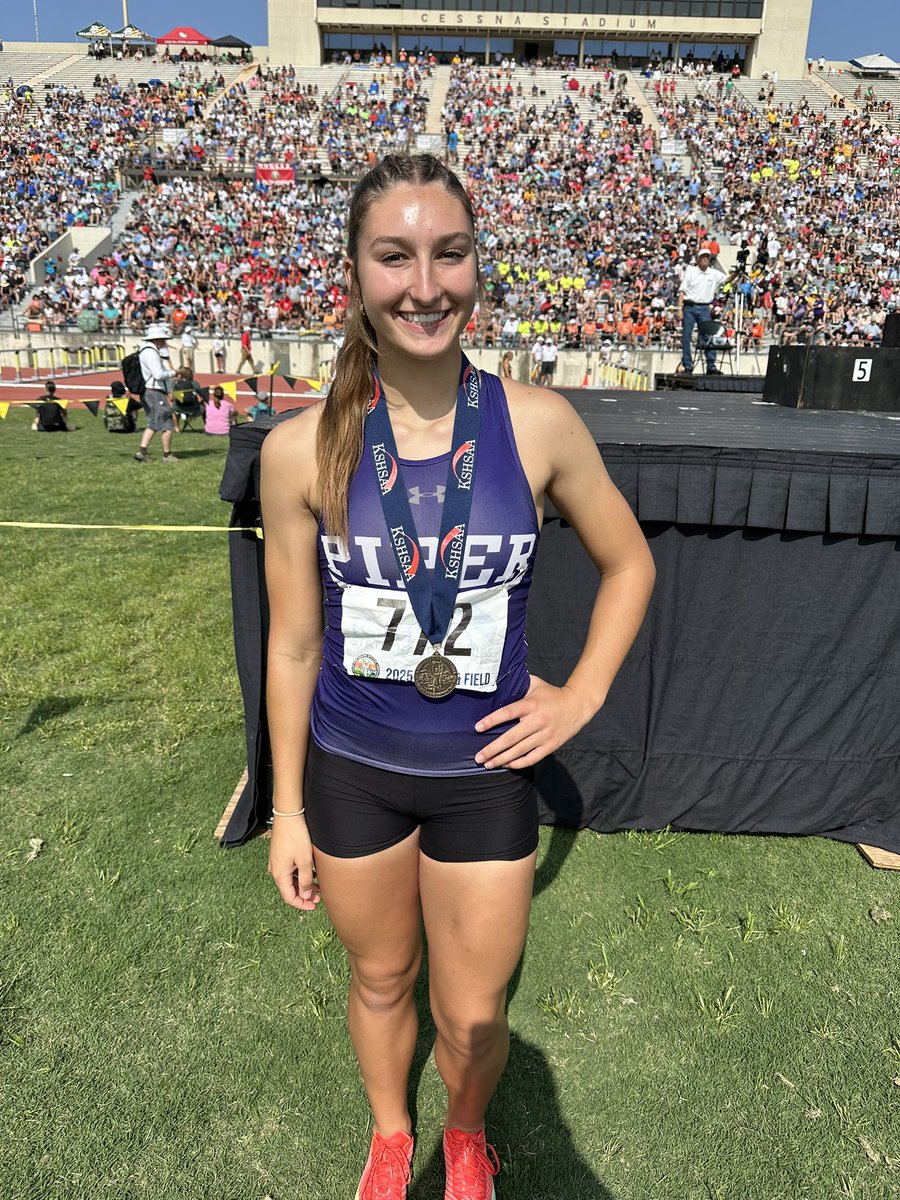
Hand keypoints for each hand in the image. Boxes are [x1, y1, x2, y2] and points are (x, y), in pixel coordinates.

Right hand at [267, 816, 320, 911]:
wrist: (288, 815)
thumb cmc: (296, 836)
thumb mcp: (305, 861)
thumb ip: (305, 880)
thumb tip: (305, 895)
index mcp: (279, 874)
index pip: (289, 897)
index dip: (302, 904)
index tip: (314, 906)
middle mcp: (275, 870)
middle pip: (289, 889)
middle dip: (304, 895)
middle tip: (318, 897)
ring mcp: (277, 862)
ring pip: (290, 880)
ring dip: (303, 884)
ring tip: (319, 886)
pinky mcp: (281, 855)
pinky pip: (290, 871)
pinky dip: (300, 875)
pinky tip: (312, 873)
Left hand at [474, 674, 594, 770]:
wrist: (578, 705)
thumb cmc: (551, 694)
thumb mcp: (535, 684)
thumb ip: (518, 684)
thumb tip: (497, 681)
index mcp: (531, 704)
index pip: (508, 712)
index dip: (492, 720)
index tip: (478, 728)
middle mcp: (537, 720)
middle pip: (511, 737)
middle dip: (493, 748)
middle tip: (478, 757)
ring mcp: (545, 735)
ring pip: (520, 750)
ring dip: (502, 758)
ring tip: (488, 764)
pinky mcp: (551, 746)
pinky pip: (532, 758)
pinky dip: (519, 763)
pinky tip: (507, 764)